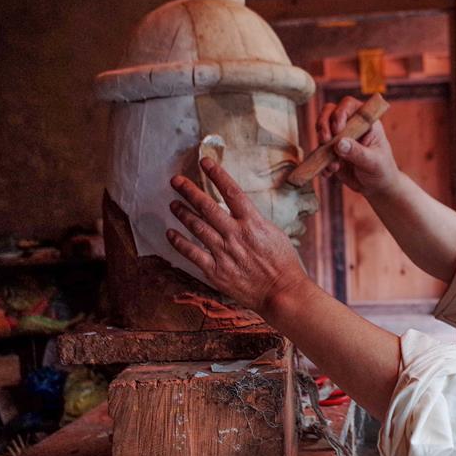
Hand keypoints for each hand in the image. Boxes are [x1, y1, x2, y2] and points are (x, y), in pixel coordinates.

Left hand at [166, 158, 307, 314]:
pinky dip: (179, 242)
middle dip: (189, 191)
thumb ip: (254, 222)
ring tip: (173, 204)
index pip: (232, 191)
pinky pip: (192, 253)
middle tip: (176, 181)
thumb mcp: (274, 234)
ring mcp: (224, 252)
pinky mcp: (216, 271)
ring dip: (182, 213)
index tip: (205, 162)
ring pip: (197, 227)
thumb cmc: (284, 264)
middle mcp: (236, 234)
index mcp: (254, 223)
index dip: (217, 174)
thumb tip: (240, 212)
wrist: (282, 292)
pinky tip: (171, 233)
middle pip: (208, 206)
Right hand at [316, 96, 399, 195]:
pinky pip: (319, 152)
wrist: (377, 188)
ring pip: (321, 131)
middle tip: (324, 141)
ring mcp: (339, 138)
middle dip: (323, 125)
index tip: (338, 129)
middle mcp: (351, 126)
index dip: (340, 113)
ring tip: (333, 164)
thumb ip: (357, 152)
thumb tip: (339, 143)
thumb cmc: (382, 170)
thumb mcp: (374, 162)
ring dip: (321, 146)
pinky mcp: (331, 152)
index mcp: (366, 122)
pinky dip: (321, 162)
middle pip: (329, 113)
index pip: (349, 105)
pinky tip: (330, 173)